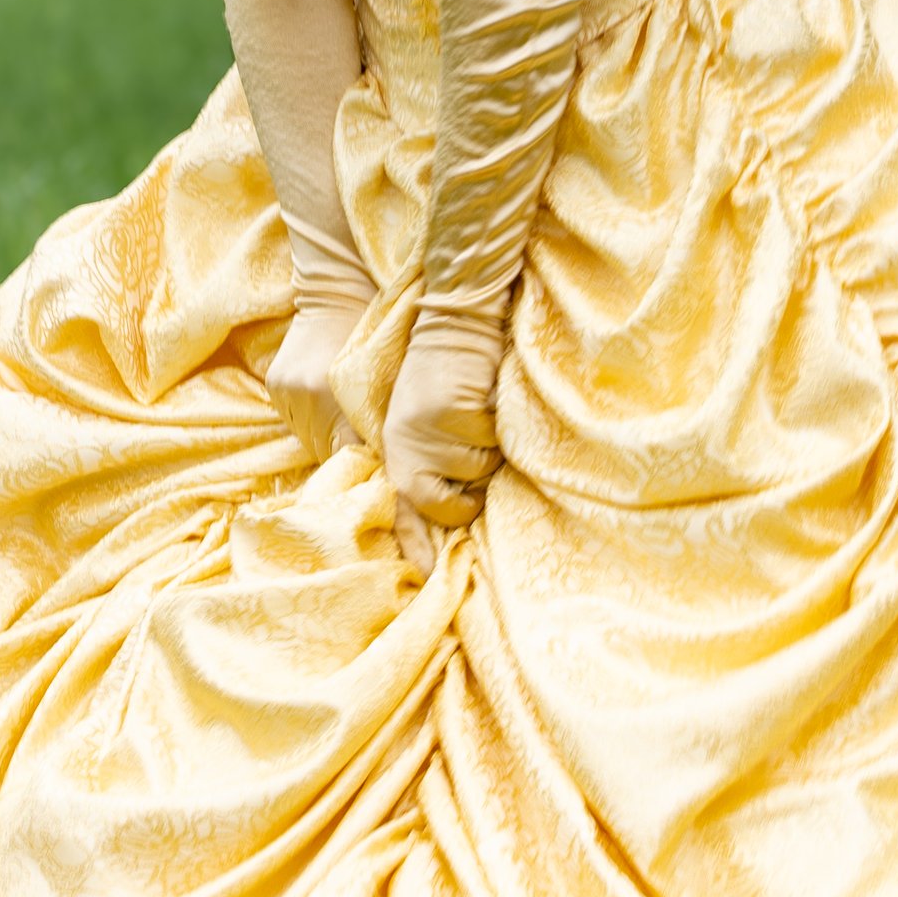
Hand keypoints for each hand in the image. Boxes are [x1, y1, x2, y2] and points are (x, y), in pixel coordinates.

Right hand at [265, 296, 363, 460]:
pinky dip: (307, 418)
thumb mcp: (383, 381)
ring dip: (322, 435)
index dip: (359, 462)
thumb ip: (376, 422)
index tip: (372, 467)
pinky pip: (291, 419)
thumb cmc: (374, 339)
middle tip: (359, 445)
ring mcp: (286, 389)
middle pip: (322, 450)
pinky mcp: (275, 384)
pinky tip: (322, 401)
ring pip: (305, 438)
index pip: (345, 453)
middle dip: (340, 450)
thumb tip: (378, 462)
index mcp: (338, 397)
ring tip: (340, 419)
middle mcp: (307, 395)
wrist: (338, 295)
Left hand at [382, 310, 507, 577]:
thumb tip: (452, 520)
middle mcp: (406, 447)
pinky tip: (488, 403)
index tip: (432, 576)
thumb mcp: (423, 424)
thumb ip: (430, 468)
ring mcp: (431, 431)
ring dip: (490, 453)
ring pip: (480, 472)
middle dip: (474, 490)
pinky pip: (494, 442)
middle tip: (478, 457)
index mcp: (396, 452)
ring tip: (480, 419)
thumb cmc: (445, 375)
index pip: (412, 512)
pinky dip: (500, 428)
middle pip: (452, 503)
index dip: (423, 547)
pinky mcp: (456, 413)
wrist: (454, 319)